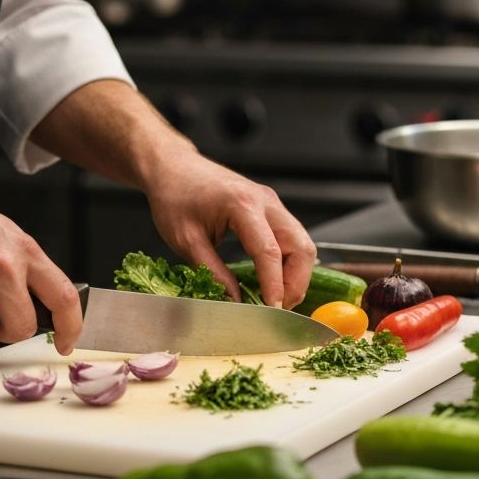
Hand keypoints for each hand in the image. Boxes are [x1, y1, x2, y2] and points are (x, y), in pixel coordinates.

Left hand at [146, 153, 315, 308]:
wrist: (175, 168)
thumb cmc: (176, 197)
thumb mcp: (186, 241)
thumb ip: (213, 272)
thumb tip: (235, 301)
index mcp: (242, 205)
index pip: (269, 251)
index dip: (274, 285)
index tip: (272, 310)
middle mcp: (265, 201)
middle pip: (300, 247)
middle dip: (296, 282)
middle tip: (278, 308)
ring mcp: (272, 203)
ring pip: (303, 243)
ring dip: (297, 274)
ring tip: (277, 297)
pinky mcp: (271, 209)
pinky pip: (293, 238)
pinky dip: (290, 262)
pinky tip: (275, 279)